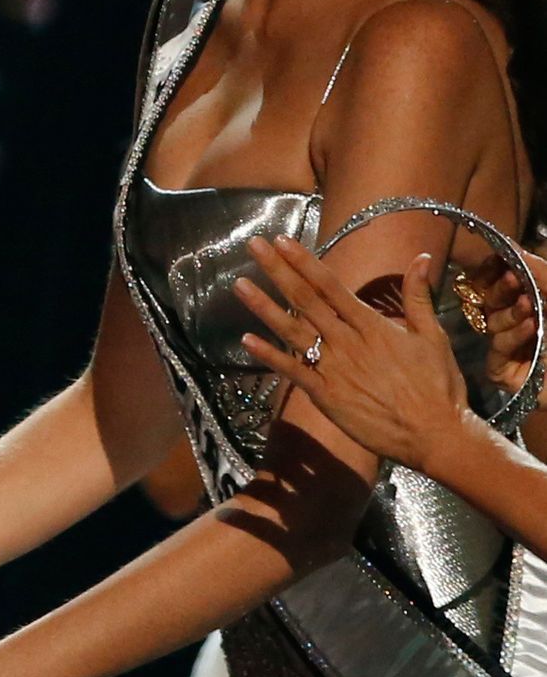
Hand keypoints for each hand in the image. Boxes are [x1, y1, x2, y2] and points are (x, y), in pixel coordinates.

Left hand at [234, 237, 472, 472]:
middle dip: (278, 270)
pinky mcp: (326, 395)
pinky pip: (293, 371)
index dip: (304, 261)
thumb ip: (419, 296)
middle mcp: (347, 342)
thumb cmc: (437, 386)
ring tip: (239, 284)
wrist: (436, 435)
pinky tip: (246, 340)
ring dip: (264, 306)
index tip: (281, 240)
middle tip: (253, 245)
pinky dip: (269, 356)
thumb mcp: (433, 336)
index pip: (330, 285)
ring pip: (292, 331)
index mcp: (371, 325)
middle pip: (305, 299)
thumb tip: (422, 257)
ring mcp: (333, 368)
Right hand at [477, 251, 542, 394]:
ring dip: (511, 313)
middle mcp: (519, 324)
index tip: (496, 259)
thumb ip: (539, 270)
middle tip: (512, 279)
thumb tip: (509, 243)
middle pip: (490, 302)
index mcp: (533, 304)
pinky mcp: (503, 372)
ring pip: (492, 324)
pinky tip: (530, 329)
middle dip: (500, 289)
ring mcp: (511, 350)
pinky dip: (512, 336)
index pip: (499, 284)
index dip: (493, 272)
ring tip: (531, 308)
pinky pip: (497, 350)